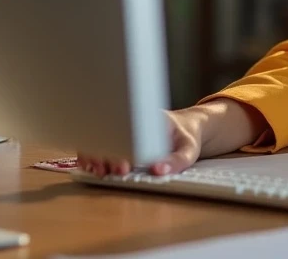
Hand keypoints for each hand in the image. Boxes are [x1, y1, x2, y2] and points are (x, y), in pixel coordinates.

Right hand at [76, 98, 267, 176]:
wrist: (194, 124)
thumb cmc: (191, 134)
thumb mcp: (191, 146)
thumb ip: (178, 158)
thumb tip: (162, 170)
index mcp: (150, 116)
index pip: (126, 124)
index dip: (119, 145)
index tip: (123, 165)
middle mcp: (135, 116)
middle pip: (108, 130)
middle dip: (105, 152)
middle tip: (112, 170)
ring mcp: (126, 123)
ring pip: (100, 135)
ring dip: (96, 154)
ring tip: (101, 169)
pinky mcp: (120, 134)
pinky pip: (100, 141)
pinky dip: (93, 152)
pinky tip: (92, 164)